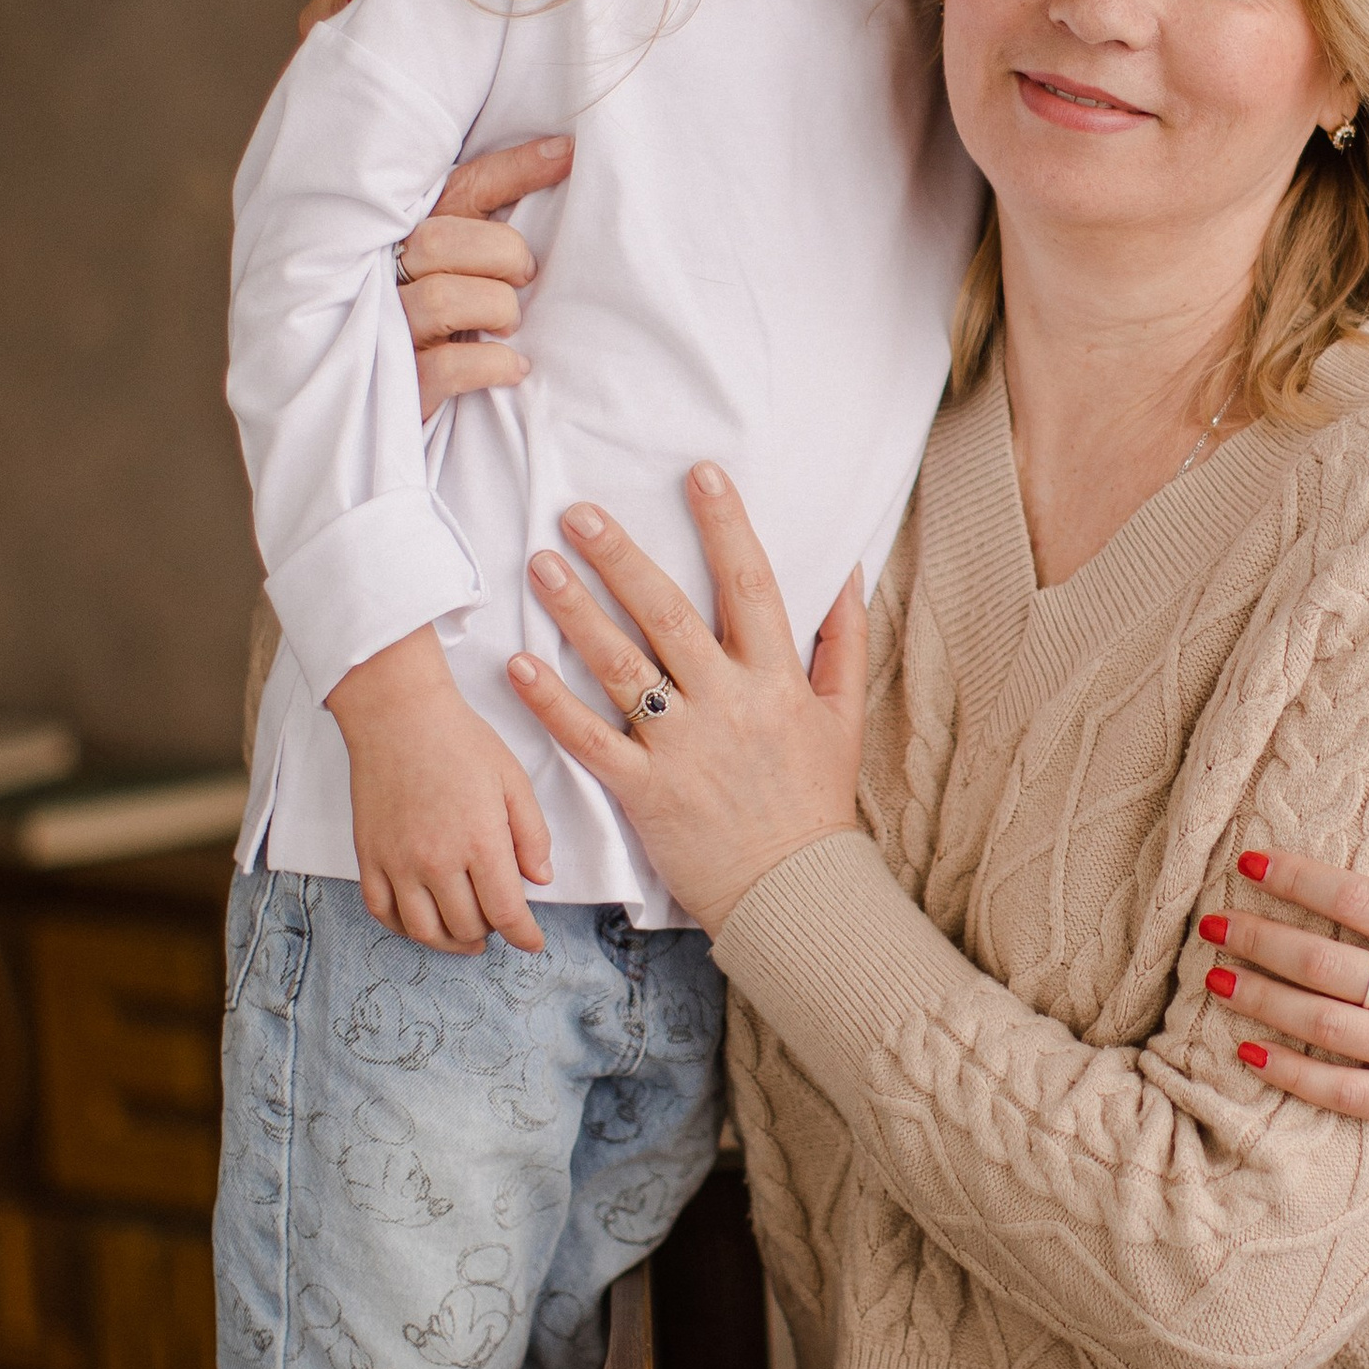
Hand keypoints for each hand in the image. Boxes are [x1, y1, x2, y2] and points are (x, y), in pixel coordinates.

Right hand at [327, 624, 554, 954]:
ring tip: (465, 935)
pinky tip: (422, 921)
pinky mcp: (369, 856)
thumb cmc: (460, 739)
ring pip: (424, 930)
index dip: (524, 936)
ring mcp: (398, 862)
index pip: (506, 912)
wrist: (397, 713)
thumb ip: (532, 834)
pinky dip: (405, 927)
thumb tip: (540, 879)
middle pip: (467, 926)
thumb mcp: (513, 779)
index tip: (532, 942)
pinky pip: (383, 911)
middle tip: (498, 920)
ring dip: (449, 942)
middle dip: (490, 932)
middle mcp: (437, 860)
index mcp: (481, 841)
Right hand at [396, 135, 576, 414]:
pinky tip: (513, 367)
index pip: (461, 188)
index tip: (568, 154)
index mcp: (407, 237)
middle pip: (442, 240)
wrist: (379, 405)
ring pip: (444, 299)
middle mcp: (386, 277)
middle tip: (523, 277)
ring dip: (497, 309)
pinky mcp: (397, 384)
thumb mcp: (457, 267)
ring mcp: (385, 331)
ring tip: (509, 326)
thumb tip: (564, 159)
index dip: (516, 168)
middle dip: (502, 255)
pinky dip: (492, 364)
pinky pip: (448, 366)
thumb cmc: (438, 327)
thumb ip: (488, 227)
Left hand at [507, 472, 865, 932]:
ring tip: (540, 566)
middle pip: (668, 614)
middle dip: (621, 557)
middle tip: (577, 511)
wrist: (795, 894)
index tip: (699, 474)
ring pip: (621, 667)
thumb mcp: (844, 716)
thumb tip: (850, 568)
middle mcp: (727, 704)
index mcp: (776, 679)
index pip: (751, 584)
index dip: (726, 525)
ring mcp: (682, 747)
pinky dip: (552, 704)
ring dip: (577, 612)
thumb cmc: (816, 801)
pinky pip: (590, 740)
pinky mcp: (644, 792)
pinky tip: (519, 663)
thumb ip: (844, 638)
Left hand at [1217, 802, 1368, 1265]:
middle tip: (1208, 922)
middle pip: (1326, 962)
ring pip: (1322, 1024)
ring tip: (1213, 977)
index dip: (1299, 878)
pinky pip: (1343, 1091)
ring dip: (1260, 998)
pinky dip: (1292, 1073)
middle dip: (1258, 938)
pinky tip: (1250, 1052)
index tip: (1249, 863)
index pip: (1360, 901)